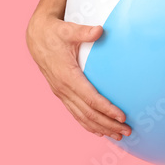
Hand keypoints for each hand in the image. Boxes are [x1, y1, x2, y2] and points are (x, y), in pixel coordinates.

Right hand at [26, 13, 130, 140]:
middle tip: (127, 131)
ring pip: (82, 117)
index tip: (122, 116)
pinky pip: (76, 113)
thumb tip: (100, 30)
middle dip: (108, 124)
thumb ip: (84, 32)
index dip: (106, 109)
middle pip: (88, 113)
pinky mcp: (62, 93)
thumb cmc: (55, 33)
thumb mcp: (68, 30)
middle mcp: (63, 89)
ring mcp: (62, 93)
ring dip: (100, 128)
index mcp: (67, 76)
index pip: (90, 98)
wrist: (36, 37)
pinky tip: (100, 131)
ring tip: (118, 135)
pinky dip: (88, 124)